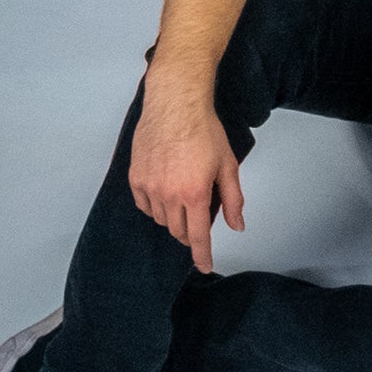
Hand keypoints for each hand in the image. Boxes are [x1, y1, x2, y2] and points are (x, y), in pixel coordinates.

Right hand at [128, 77, 243, 274]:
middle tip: (200, 216)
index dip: (201, 255)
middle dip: (191, 231)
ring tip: (185, 195)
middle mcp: (168, 194)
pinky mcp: (134, 177)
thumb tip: (236, 225)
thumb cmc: (204, 131)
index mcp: (194, 193)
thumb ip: (233, 199)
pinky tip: (166, 194)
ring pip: (161, 219)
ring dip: (174, 218)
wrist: (175, 105)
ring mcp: (148, 186)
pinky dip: (156, 207)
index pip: (198, 235)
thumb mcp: (228, 166)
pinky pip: (145, 205)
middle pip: (178, 230)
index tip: (205, 266)